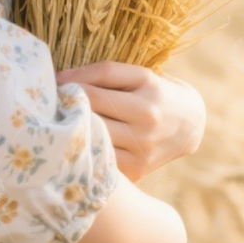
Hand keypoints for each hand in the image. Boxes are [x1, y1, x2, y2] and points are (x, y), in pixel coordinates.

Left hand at [55, 60, 205, 183]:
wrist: (192, 125)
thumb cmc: (157, 94)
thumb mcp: (141, 75)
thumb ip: (106, 73)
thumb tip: (63, 78)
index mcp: (148, 87)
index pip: (99, 79)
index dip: (71, 79)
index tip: (54, 81)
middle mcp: (147, 117)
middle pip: (93, 107)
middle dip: (68, 102)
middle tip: (52, 101)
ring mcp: (143, 146)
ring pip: (93, 134)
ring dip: (72, 127)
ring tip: (60, 122)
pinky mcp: (137, 169)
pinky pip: (100, 159)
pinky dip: (86, 150)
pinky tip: (75, 144)